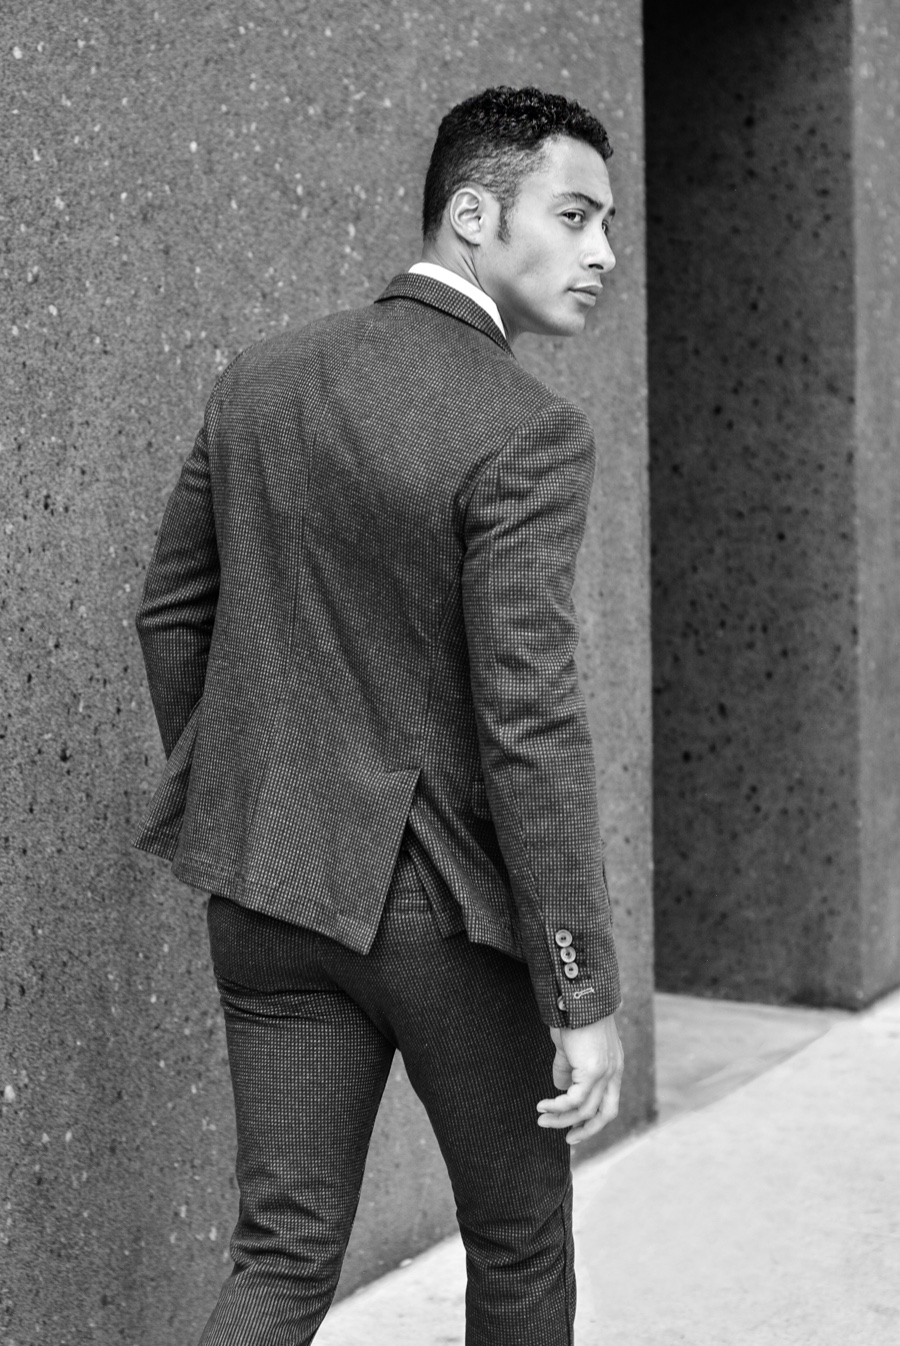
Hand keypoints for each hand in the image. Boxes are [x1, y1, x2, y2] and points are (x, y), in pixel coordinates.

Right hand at [536, 1013, 623, 1144]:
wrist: (578, 997)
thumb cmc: (574, 1016)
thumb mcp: (571, 1046)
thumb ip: (567, 1067)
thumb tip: (560, 1088)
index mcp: (613, 1067)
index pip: (608, 1103)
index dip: (594, 1121)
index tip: (575, 1129)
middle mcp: (614, 1073)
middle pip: (604, 1115)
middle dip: (585, 1131)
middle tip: (566, 1138)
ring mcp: (606, 1073)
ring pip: (585, 1110)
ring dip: (562, 1118)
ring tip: (542, 1118)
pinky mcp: (593, 1070)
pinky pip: (574, 1099)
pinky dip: (557, 1106)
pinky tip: (543, 1105)